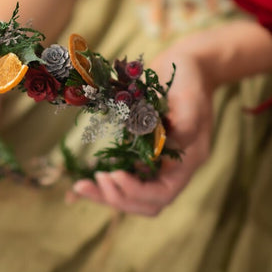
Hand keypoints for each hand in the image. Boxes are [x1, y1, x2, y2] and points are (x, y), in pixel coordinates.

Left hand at [71, 43, 214, 215]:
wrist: (187, 68)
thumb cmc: (190, 79)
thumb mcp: (190, 95)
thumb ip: (186, 121)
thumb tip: (170, 145)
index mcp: (189, 160)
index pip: (164, 193)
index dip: (137, 191)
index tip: (114, 174)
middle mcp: (174, 168)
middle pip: (147, 203)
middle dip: (117, 198)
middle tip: (89, 183)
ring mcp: (158, 164)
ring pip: (133, 196)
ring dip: (107, 195)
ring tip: (81, 186)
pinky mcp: (142, 155)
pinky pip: (125, 178)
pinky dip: (105, 184)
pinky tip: (84, 181)